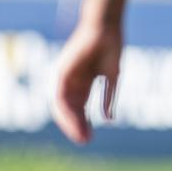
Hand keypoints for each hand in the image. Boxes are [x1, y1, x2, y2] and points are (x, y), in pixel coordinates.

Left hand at [52, 18, 122, 144]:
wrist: (106, 29)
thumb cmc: (111, 49)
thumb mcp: (112, 78)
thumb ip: (108, 98)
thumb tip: (108, 119)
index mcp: (82, 84)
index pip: (78, 109)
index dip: (83, 124)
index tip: (89, 138)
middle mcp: (71, 82)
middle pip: (70, 110)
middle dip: (76, 126)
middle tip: (85, 141)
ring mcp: (65, 77)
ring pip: (62, 106)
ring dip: (70, 122)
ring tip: (80, 136)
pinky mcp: (61, 71)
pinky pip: (59, 95)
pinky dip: (65, 110)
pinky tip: (75, 120)